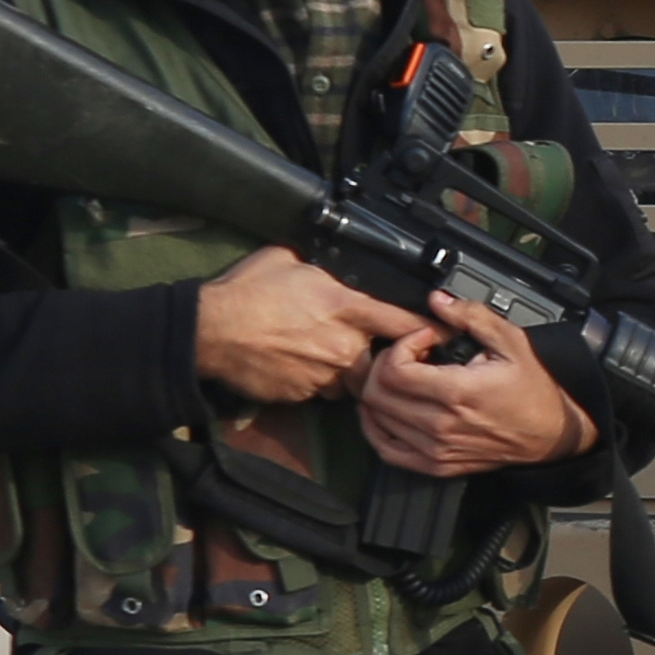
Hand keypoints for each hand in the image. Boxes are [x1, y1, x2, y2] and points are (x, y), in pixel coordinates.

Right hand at [196, 247, 422, 405]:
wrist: (208, 332)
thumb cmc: (245, 290)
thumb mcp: (288, 260)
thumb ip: (319, 267)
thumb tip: (327, 264)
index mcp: (344, 306)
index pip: (400, 320)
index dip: (427, 328)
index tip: (445, 333)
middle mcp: (342, 344)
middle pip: (380, 361)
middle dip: (376, 357)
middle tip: (358, 345)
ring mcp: (324, 374)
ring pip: (349, 380)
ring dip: (342, 370)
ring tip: (317, 352)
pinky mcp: (302, 395)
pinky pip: (319, 391)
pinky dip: (313, 381)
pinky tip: (293, 364)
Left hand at [357, 292, 598, 477]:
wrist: (553, 433)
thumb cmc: (536, 390)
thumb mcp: (511, 342)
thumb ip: (472, 316)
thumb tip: (438, 301)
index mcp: (457, 393)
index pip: (394, 371)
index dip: (400, 346)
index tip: (423, 339)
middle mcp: (441, 425)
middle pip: (377, 395)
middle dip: (384, 365)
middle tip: (408, 355)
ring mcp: (437, 450)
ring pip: (376, 420)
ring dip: (380, 393)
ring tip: (403, 379)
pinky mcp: (437, 465)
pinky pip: (387, 450)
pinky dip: (377, 428)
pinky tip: (385, 411)